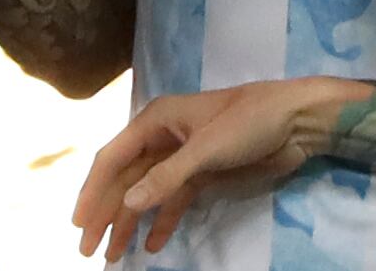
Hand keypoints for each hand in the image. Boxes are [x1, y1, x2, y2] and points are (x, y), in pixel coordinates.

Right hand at [75, 81, 330, 258]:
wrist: (296, 121)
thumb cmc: (248, 122)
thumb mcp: (206, 149)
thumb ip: (167, 178)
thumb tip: (128, 202)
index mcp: (154, 121)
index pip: (112, 159)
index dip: (92, 191)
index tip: (79, 223)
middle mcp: (161, 139)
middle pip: (125, 181)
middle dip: (106, 214)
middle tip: (90, 249)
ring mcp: (182, 158)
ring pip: (146, 194)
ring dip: (130, 223)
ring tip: (115, 255)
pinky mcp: (203, 174)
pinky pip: (174, 201)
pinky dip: (162, 222)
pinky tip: (151, 245)